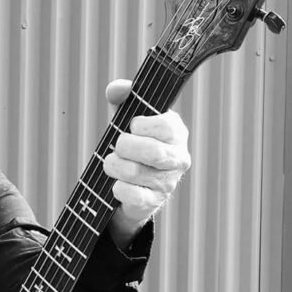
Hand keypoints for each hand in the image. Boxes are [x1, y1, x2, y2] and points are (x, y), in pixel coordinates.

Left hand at [103, 79, 190, 247]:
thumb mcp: (126, 120)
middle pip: (153, 152)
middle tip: (118, 146)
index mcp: (176, 133)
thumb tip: (116, 89)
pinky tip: (117, 183)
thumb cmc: (131, 146)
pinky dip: (117, 187)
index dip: (143, 125)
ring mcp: (168, 182)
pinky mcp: (153, 202)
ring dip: (115, 166)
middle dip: (125, 147)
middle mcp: (178, 158)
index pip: (166, 126)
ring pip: (137, 172)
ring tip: (112, 164)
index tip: (132, 126)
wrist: (129, 187)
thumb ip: (123, 99)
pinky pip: (131, 193)